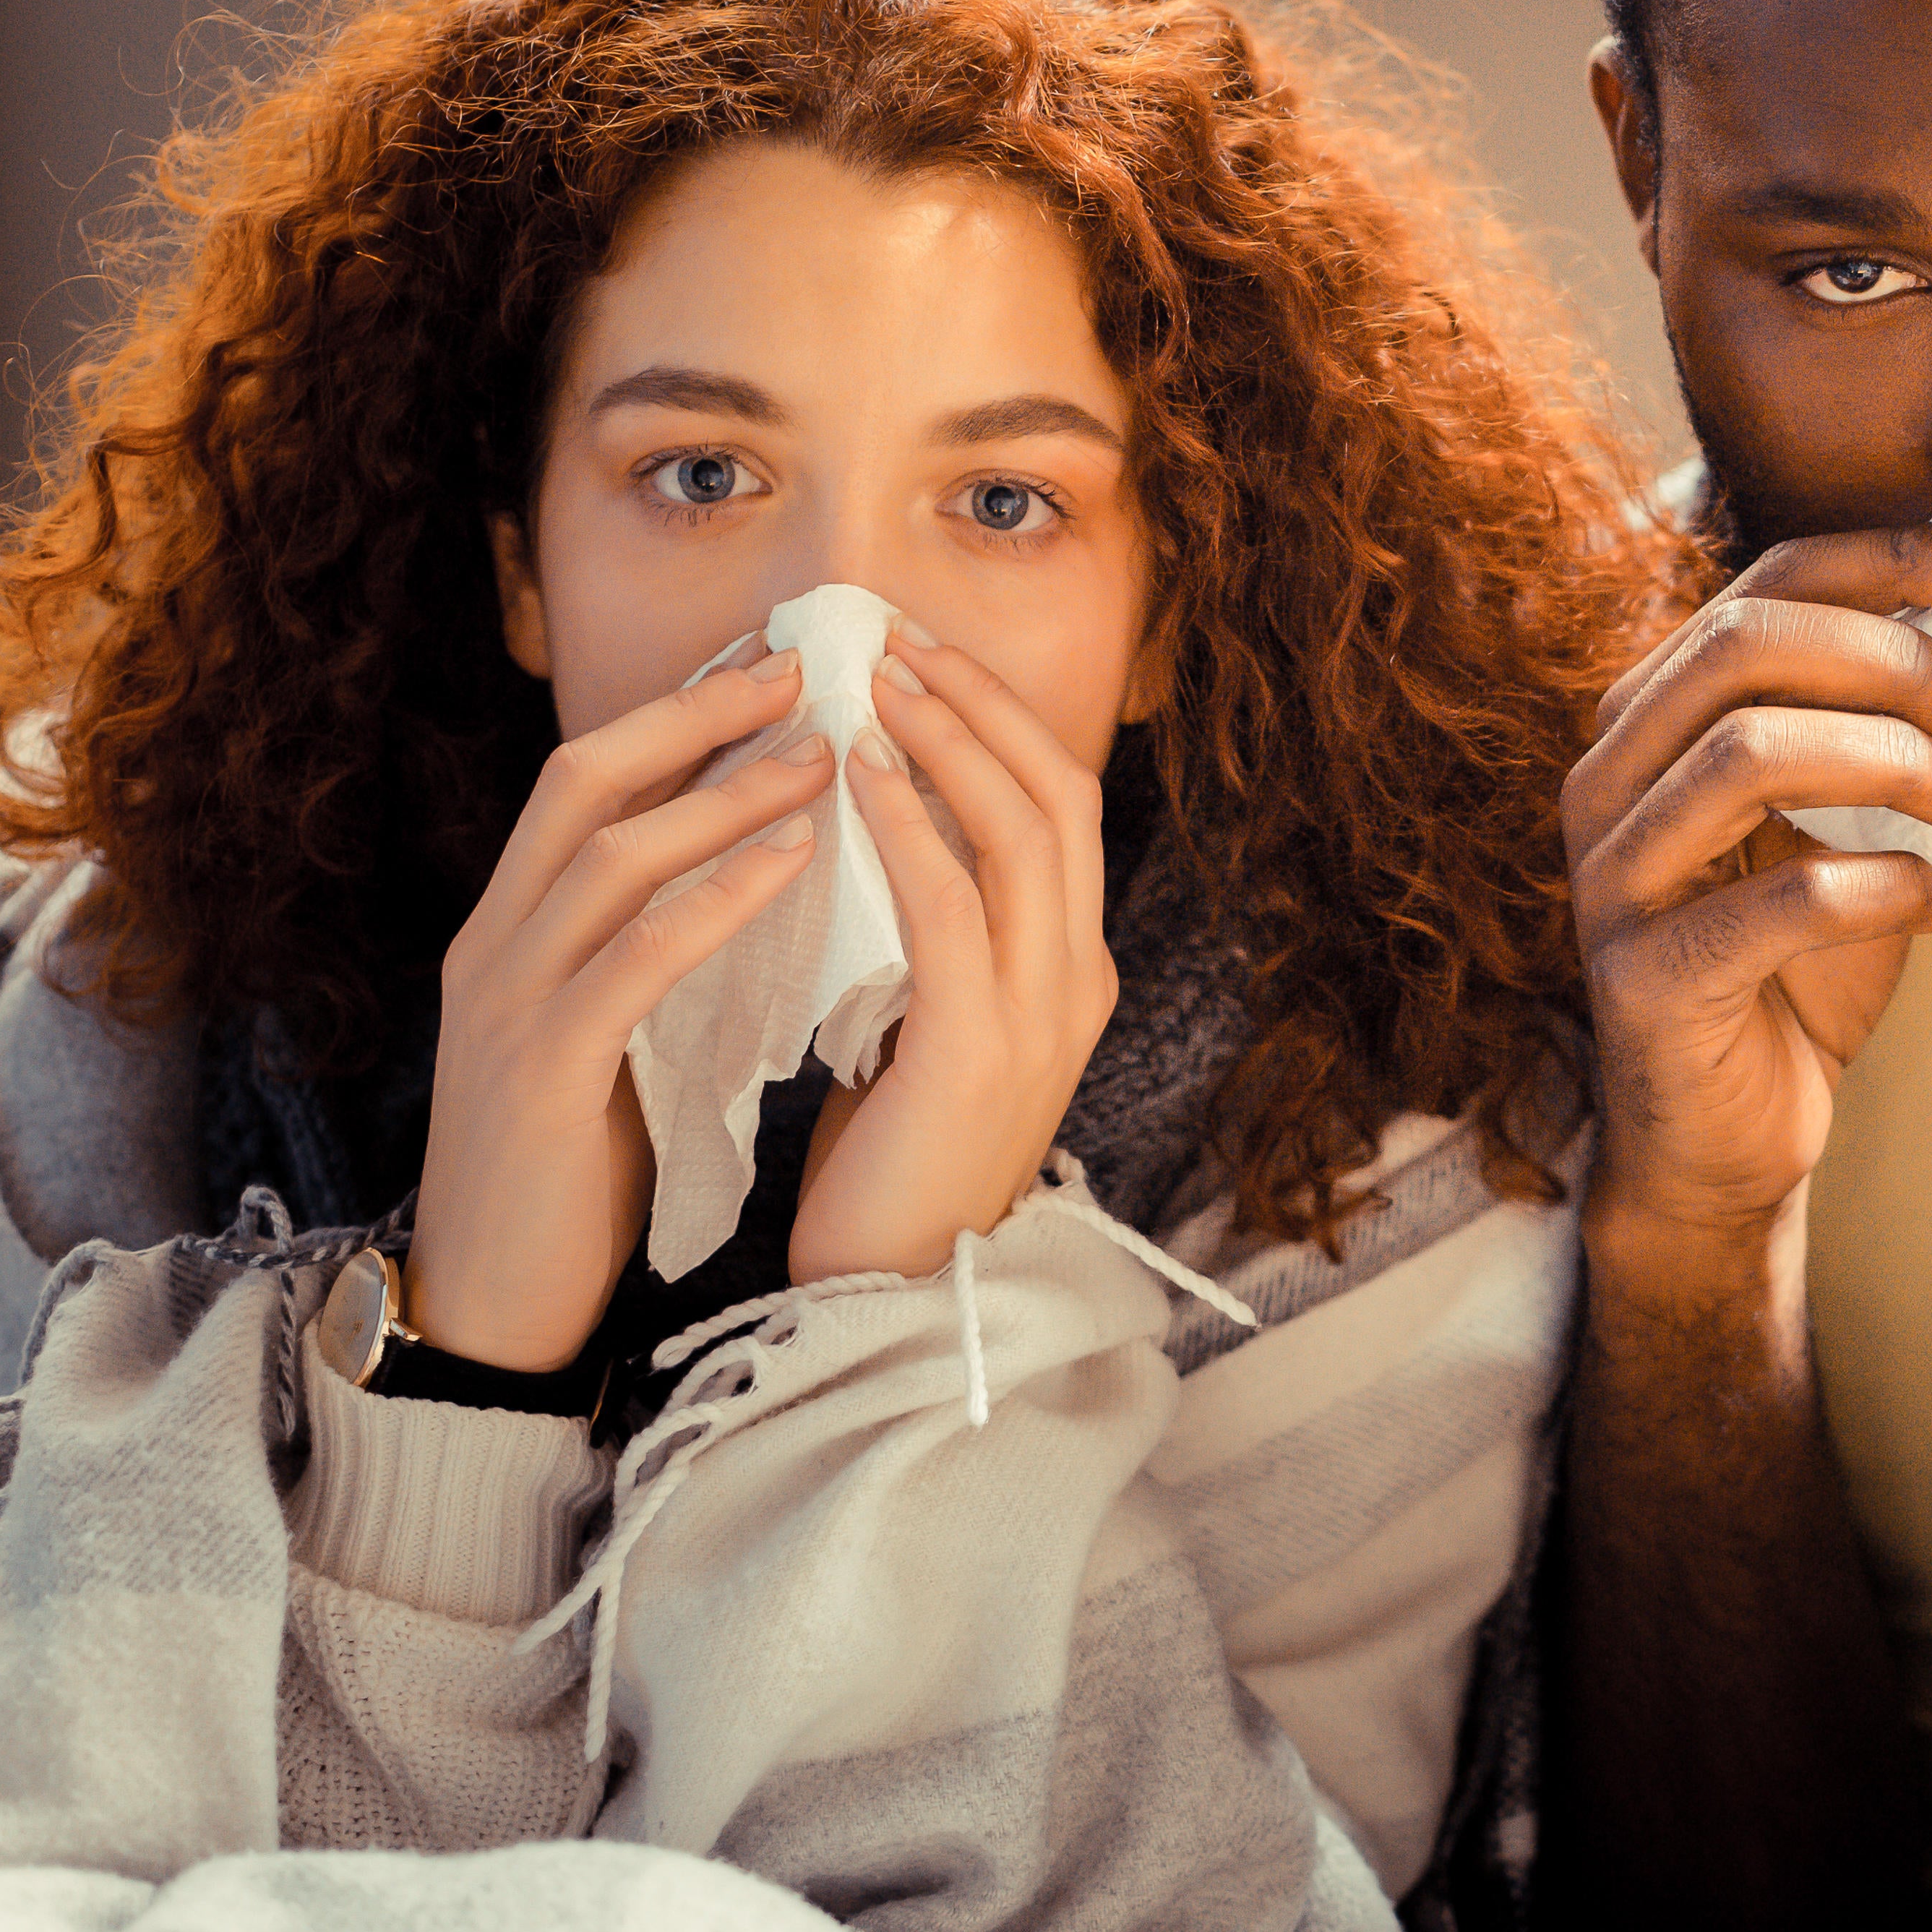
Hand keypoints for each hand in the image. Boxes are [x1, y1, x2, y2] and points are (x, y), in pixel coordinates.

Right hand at [415, 649, 829, 1371]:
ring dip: (723, 793)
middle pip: (585, 779)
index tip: (768, 657)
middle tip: (801, 664)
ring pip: (612, 854)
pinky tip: (792, 863)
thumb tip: (741, 872)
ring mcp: (509, 1001)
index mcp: (510, 927)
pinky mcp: (543, 1071)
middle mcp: (496, 941)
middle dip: (694, 712)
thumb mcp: (601, 1032)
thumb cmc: (567, 1170)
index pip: (587, 778)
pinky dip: (715, 899)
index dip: (675, 709)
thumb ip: (641, 952)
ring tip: (824, 751)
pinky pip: (635, 958)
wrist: (489, 1305)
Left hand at [783, 623, 1119, 1281]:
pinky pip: (949, 902)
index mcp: (1075, 974)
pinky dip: (904, 822)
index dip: (999, 720)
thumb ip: (936, 941)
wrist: (892, 1298)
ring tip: (874, 674)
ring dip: (945, 737)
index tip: (923, 656)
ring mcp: (1045, 1013)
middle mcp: (1081, 980)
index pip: (1060, 808)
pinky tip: (850, 771)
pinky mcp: (982, 1047)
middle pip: (1057, 795)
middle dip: (980, 702)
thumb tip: (883, 832)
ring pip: (1018, 830)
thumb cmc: (892, 1167)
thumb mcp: (931, 1031)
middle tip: (898, 634)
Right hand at [1562, 522, 1931, 1264]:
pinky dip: (1888, 889)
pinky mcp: (1649, 976)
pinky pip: (1782, 901)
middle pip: (1743, 645)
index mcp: (1649, 715)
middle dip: (1890, 658)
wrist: (1727, 1138)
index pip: (1761, 584)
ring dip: (1890, 763)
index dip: (1885, 559)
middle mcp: (1609, 777)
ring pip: (1748, 752)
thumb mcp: (1837, 819)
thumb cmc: (1794, 962)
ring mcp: (1613, 877)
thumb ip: (1878, 723)